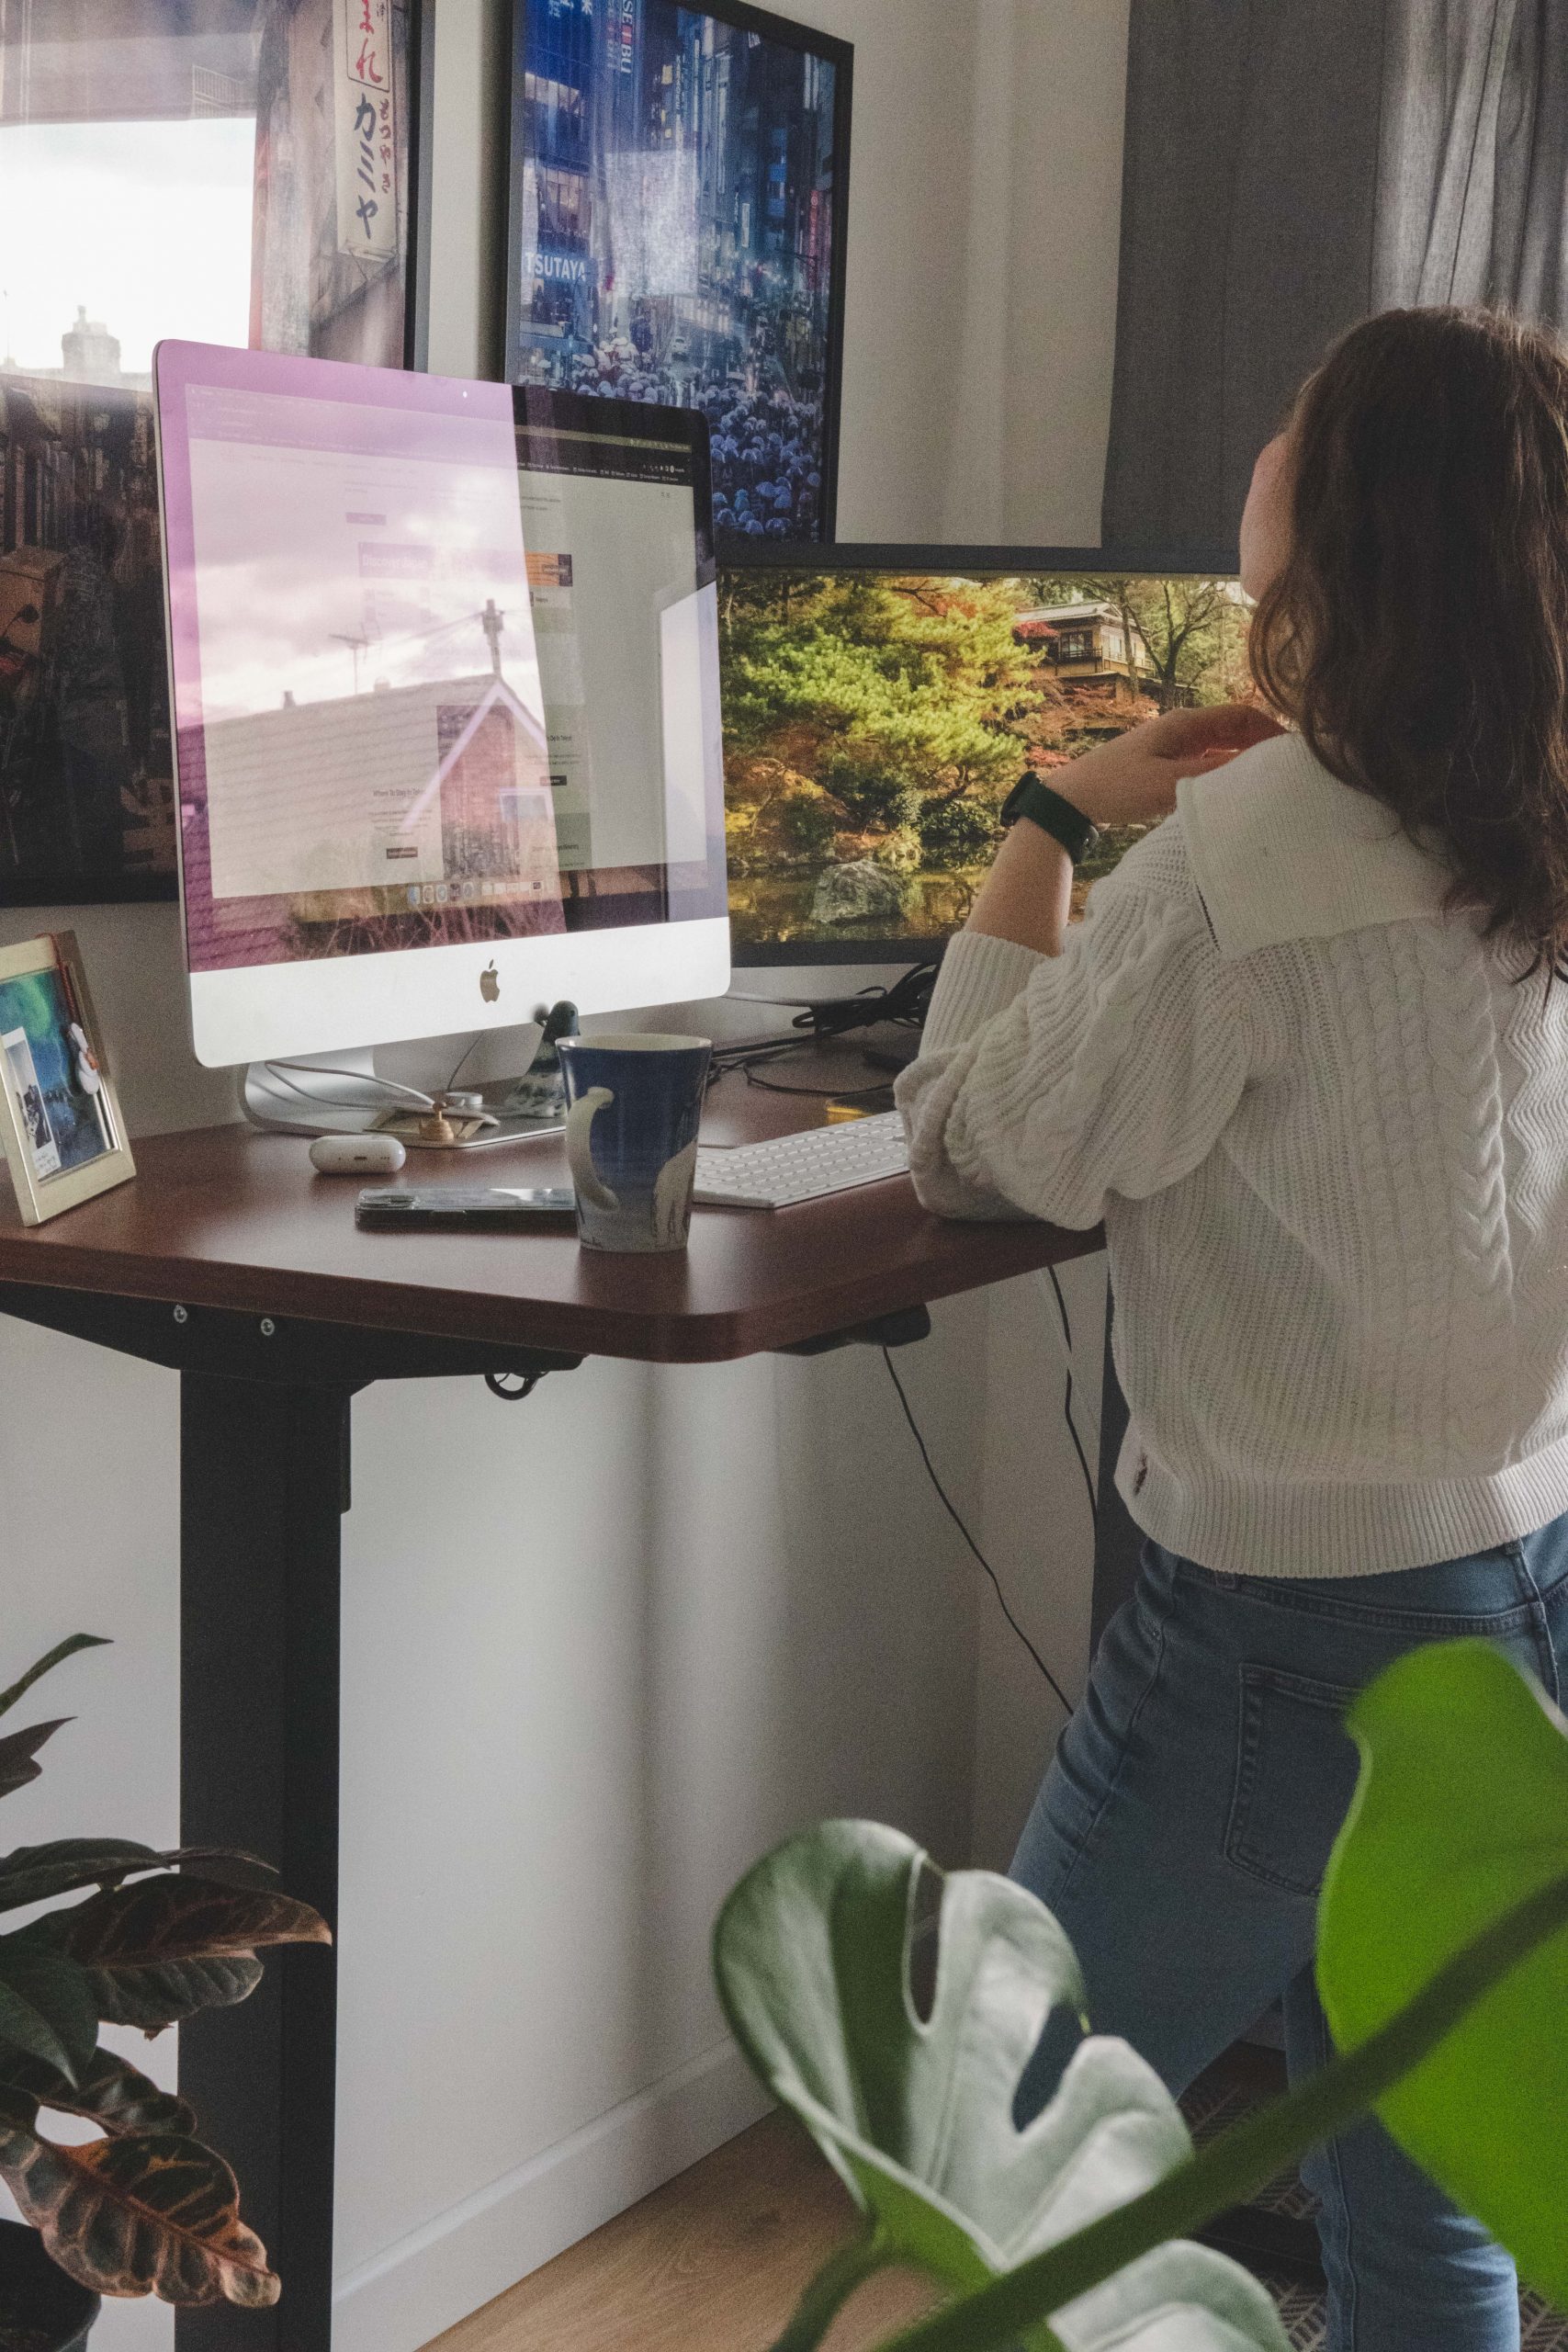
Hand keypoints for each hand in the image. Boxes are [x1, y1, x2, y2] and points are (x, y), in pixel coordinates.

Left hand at [1053, 704, 1283, 827]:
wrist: (1074, 799)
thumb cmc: (1117, 786)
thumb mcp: (1170, 782)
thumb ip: (1214, 773)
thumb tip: (1257, 768)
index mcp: (1186, 722)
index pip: (1243, 716)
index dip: (1272, 729)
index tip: (1297, 751)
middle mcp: (1185, 729)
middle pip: (1237, 731)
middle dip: (1264, 746)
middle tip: (1292, 770)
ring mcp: (1177, 747)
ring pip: (1224, 749)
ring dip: (1246, 762)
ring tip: (1272, 782)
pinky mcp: (1169, 765)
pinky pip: (1208, 764)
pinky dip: (1226, 774)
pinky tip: (1238, 792)